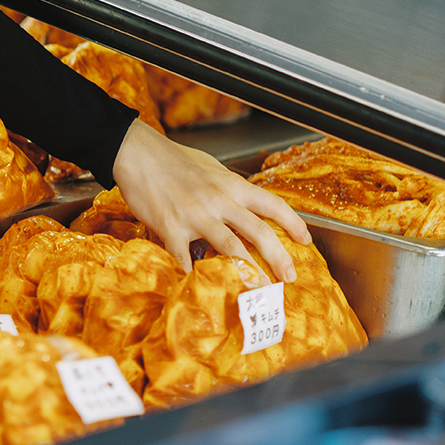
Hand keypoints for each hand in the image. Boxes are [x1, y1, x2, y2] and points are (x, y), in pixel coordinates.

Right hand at [109, 120, 311, 280]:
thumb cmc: (174, 160)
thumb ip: (229, 189)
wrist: (138, 154)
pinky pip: (185, 259)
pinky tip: (200, 288)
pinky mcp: (171, 227)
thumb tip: (243, 206)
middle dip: (279, 257)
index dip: (293, 223)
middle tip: (290, 276)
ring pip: (231, 248)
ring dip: (249, 272)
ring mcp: (195, 215)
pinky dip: (193, 276)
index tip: (306, 240)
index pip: (272, 204)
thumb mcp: (211, 168)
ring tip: (260, 289)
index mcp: (231, 185)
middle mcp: (219, 200)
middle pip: (259, 232)